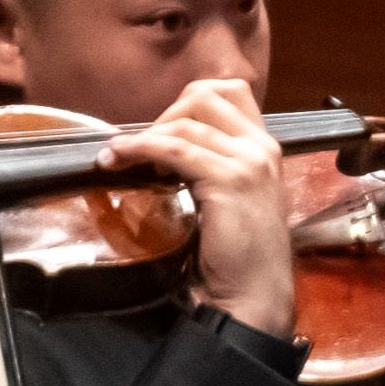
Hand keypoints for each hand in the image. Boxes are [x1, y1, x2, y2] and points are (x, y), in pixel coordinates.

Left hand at [130, 72, 295, 331]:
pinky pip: (173, 148)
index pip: (230, 91)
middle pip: (205, 95)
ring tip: (118, 156)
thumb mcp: (234, 197)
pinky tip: (118, 158)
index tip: (164, 131)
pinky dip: (138, 148)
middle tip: (142, 147)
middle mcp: (263, 147)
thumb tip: (167, 141)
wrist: (254, 294)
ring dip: (142, 136)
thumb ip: (215, 164)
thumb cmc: (239, 255)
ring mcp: (249, 162)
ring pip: (183, 122)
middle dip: (164, 115)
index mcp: (266, 147)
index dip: (188, 102)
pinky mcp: (229, 180)